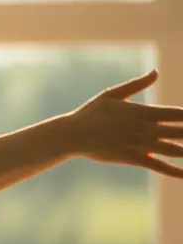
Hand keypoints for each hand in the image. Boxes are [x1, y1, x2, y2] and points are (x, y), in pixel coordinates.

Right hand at [66, 69, 182, 178]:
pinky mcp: (133, 159)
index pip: (179, 114)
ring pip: (175, 150)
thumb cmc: (91, 112)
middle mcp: (146, 129)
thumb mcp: (113, 94)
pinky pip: (159, 166)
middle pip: (182, 132)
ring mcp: (140, 145)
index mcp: (144, 112)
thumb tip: (157, 71)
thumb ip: (138, 84)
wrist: (72, 135)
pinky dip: (176, 171)